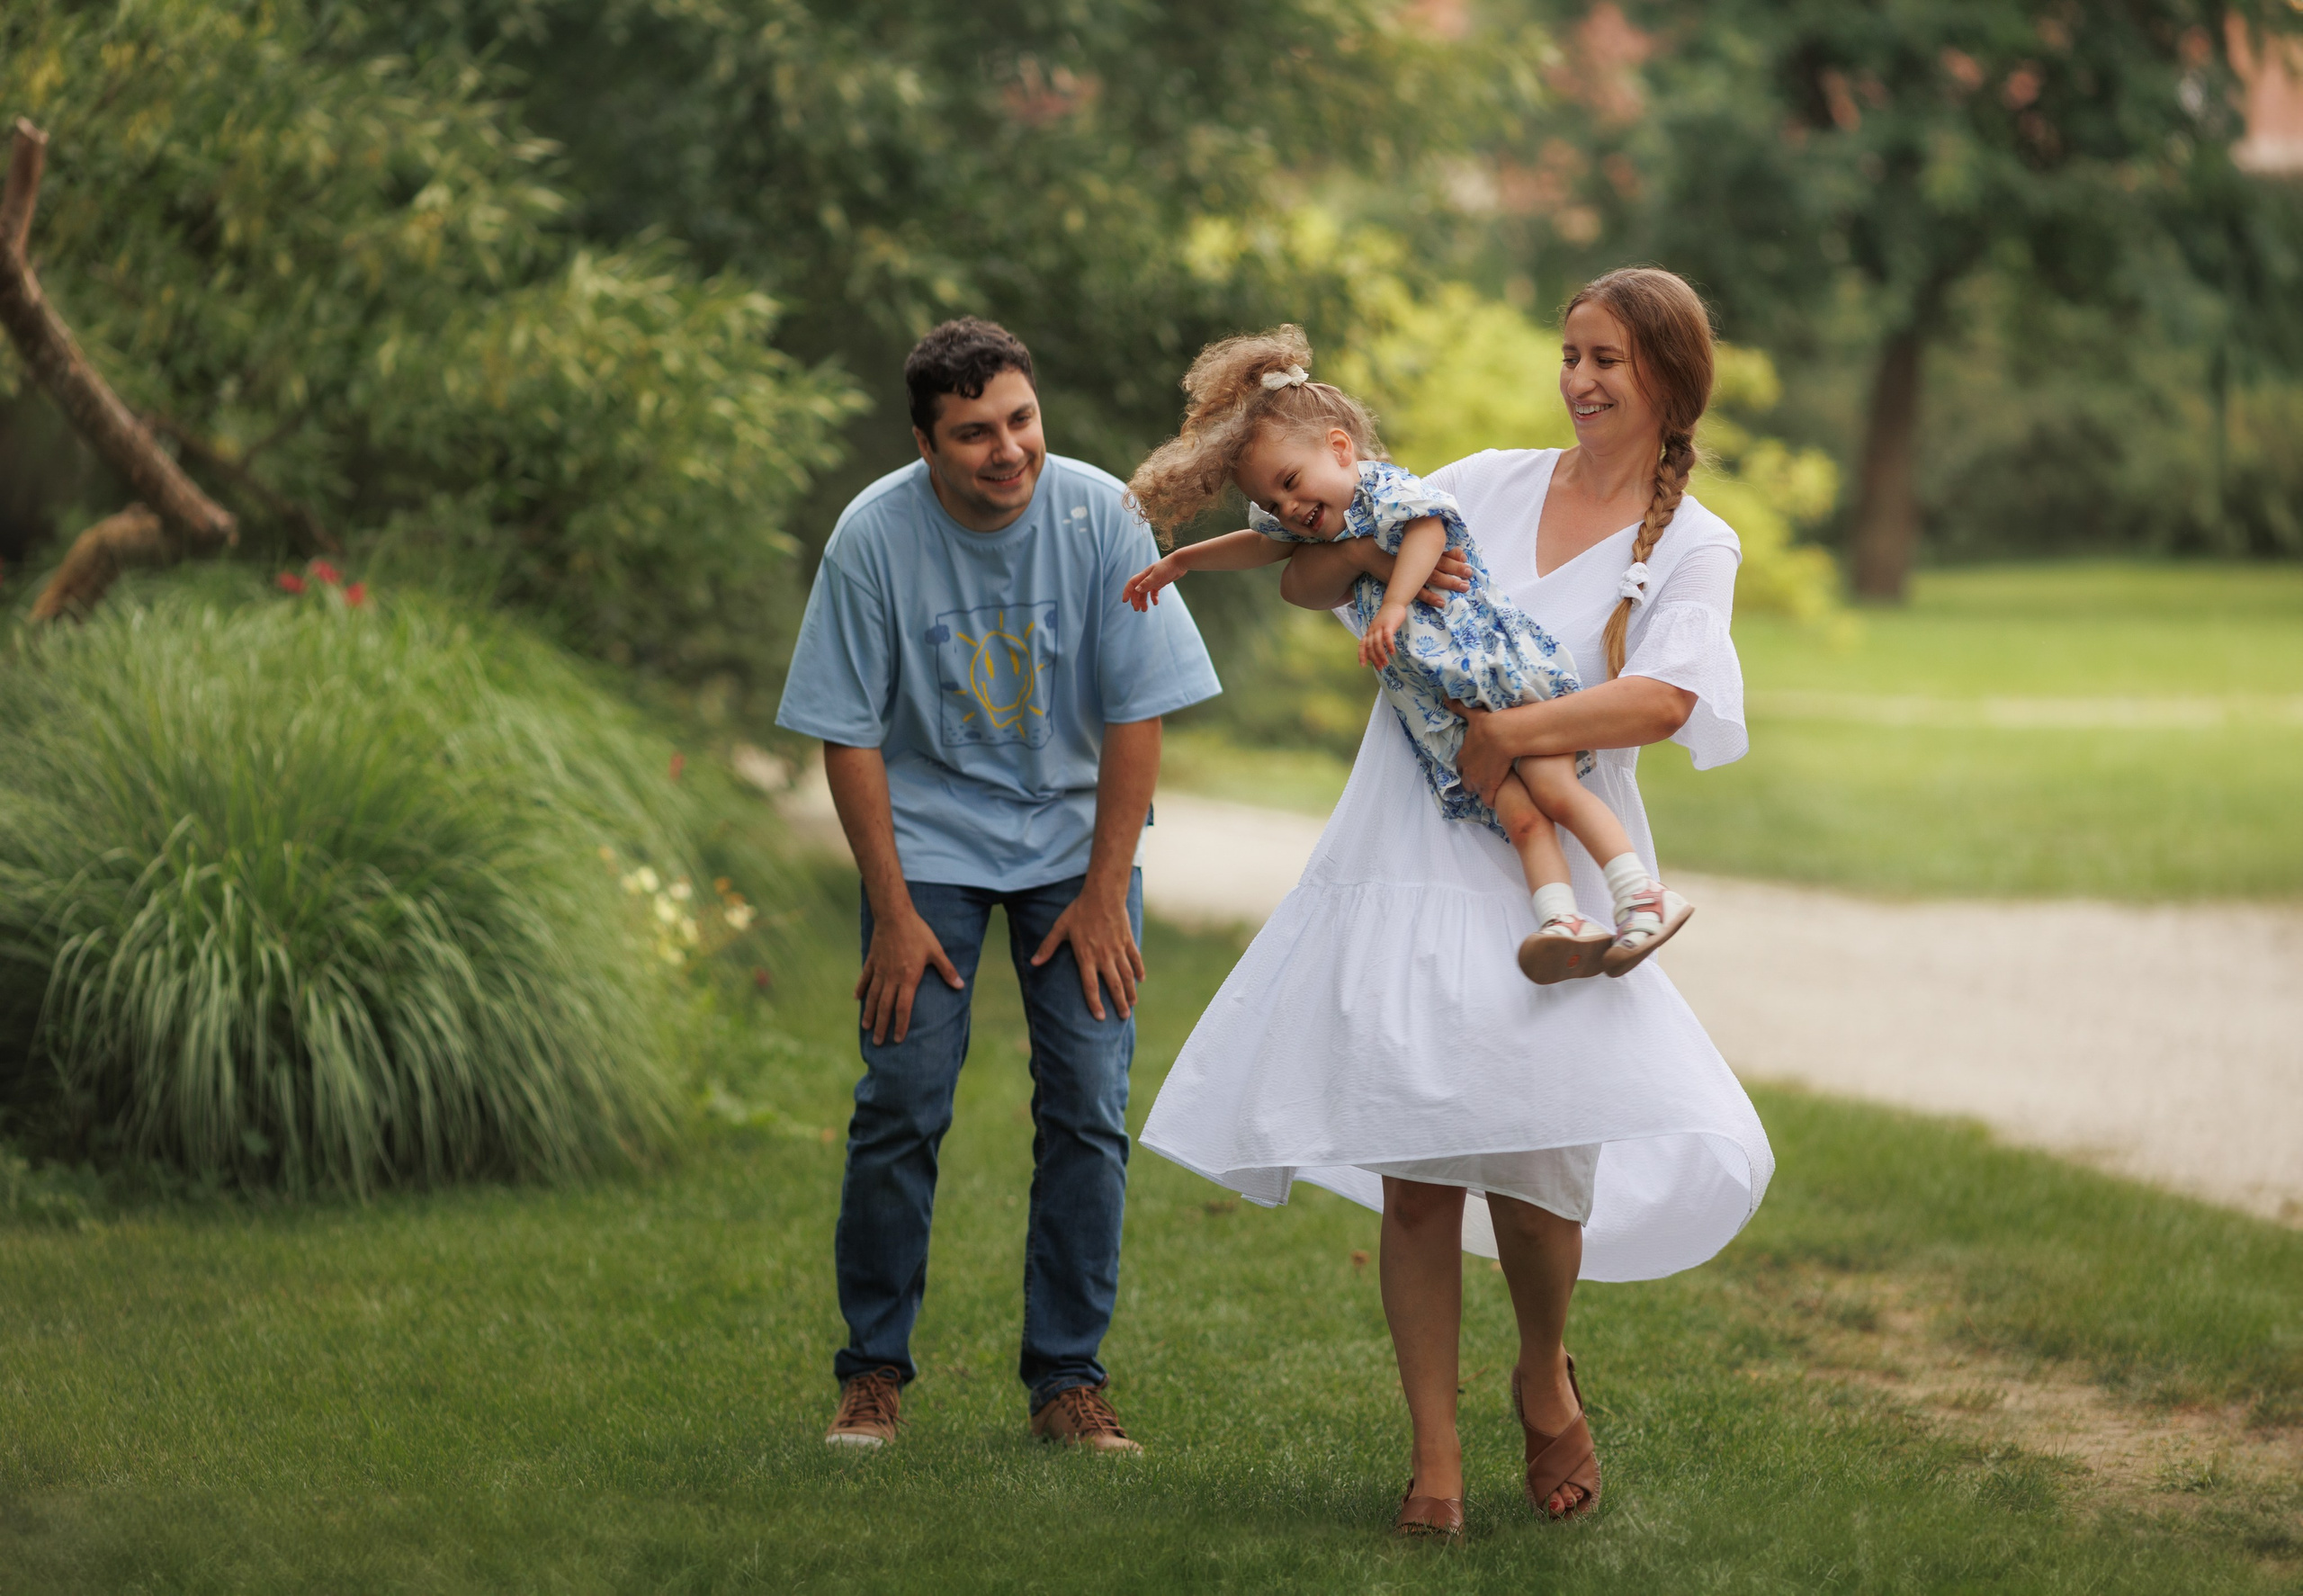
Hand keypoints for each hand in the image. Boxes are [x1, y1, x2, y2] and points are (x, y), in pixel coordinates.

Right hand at [854, 903, 964, 1045]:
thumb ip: (947, 970)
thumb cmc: (918, 932)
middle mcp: (892, 978)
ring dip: (869, 1013)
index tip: (898, 1039)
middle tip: (878, 1043)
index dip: (900, 1024)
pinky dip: (861, 990)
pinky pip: (865, 979)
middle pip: (885, 1007)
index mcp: (908, 978)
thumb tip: (960, 985)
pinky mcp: (872, 961)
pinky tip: (857, 999)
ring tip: (867, 1028)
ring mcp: (880, 970)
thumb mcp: (936, 951)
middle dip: (882, 1026)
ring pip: (873, 997)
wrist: (894, 915)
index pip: (903, 1008)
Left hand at [1030, 880, 1143, 1021]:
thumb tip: (1033, 963)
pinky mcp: (1127, 940)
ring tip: (1132, 1004)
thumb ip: (1048, 947)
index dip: (1095, 1003)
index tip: (1100, 1017)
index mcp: (1087, 956)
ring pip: (1127, 976)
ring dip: (1130, 992)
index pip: (1091, 986)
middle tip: (1123, 1017)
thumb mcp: (1060, 928)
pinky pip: (1135, 959)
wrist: (1102, 894)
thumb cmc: (1079, 911)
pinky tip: (1141, 980)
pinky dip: (1139, 970)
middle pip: (1114, 985)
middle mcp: (1104, 957)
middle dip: (1119, 1003)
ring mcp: (1118, 949)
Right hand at [1123, 555, 1185, 610]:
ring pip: (1145, 592)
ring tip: (1144, 610)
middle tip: (1137, 609)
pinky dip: (1153, 598)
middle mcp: (1147, 578)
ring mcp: (1153, 580)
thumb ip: (1147, 583)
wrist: (1180, 562)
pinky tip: (1155, 603)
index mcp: (1144, 575)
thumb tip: (1136, 590)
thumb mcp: (1157, 575)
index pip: (1132, 584)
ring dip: (1143, 601)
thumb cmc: (1168, 567)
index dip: (1127, 592)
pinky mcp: (1160, 582)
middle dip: (1135, 600)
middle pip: (1137, 590)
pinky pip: (1154, 592)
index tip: (1125, 601)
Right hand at [1347, 542, 1469, 608]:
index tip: (1465, 557)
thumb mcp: (1404, 538)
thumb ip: (1419, 539)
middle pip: (1441, 562)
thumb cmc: (1386, 544)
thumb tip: (1438, 538)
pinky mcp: (1400, 582)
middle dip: (1457, 568)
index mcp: (1418, 546)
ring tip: (1464, 586)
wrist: (1365, 552)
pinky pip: (1418, 592)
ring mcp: (1408, 571)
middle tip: (1470, 573)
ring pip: (1434, 576)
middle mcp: (1415, 557)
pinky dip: (1430, 597)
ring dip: (1450, 582)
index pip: (1440, 549)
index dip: (1454, 554)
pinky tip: (1441, 602)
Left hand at [1359, 603, 1406, 667]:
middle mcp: (1372, 630)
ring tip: (1386, 663)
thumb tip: (1377, 653)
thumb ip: (1377, 639)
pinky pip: (1387, 637)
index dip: (1361, 656)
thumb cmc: (1387, 619)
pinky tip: (1392, 652)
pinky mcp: (1388, 625)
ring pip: (1377, 644)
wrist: (1393, 604)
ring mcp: (1380, 627)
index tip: (1363, 666)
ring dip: (1381, 655)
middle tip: (1380, 667)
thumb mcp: (1379, 629)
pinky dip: (1389, 645)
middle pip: (1369, 647)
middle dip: (1374, 659)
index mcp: (1369, 632)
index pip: (1362, 645)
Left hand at [1445, 697, 1509, 806]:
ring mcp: (1477, 780)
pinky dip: (1492, 799)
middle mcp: (1467, 770)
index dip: (1467, 767)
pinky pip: (1488, 800)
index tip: (1475, 765)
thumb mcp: (1471, 714)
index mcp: (1462, 756)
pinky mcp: (1489, 787)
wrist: (1500, 734)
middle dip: (1473, 781)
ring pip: (1475, 791)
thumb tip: (1445, 698)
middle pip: (1466, 782)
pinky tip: (1498, 796)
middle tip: (1485, 777)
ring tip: (1492, 787)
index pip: (1460, 767)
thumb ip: (1458, 708)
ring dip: (1482, 790)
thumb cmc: (1486, 724)